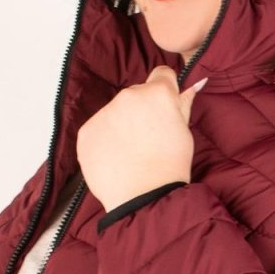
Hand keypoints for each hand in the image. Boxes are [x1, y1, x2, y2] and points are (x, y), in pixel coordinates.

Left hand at [76, 65, 206, 213]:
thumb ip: (183, 105)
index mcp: (157, 93)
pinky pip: (97, 130)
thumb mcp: (185, 133)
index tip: (164, 108)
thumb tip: (188, 87)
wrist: (144, 198)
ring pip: (115, 113)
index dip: (165, 91)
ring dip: (122, 126)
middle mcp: (128, 96)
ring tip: (131, 154)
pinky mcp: (86, 132)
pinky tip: (116, 159)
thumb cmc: (170, 167)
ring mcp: (104, 113)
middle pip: (136, 95)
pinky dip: (105, 141)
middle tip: (149, 140)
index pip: (161, 75)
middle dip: (142, 111)